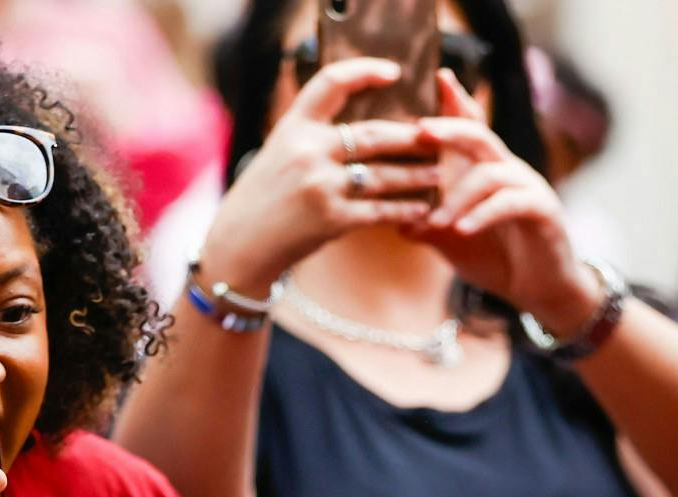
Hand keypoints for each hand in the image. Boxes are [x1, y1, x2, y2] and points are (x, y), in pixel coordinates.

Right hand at [197, 59, 440, 293]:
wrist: (240, 245)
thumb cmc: (263, 198)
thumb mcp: (279, 152)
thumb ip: (312, 136)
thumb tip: (361, 128)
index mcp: (294, 127)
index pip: (331, 83)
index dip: (365, 72)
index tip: (394, 72)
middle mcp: (308, 151)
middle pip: (372, 134)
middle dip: (410, 137)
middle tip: (436, 136)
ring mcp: (321, 186)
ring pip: (383, 175)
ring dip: (416, 175)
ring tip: (436, 173)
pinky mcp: (333, 219)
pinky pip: (380, 211)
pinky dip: (404, 210)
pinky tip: (421, 208)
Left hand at [403, 70, 598, 335]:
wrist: (541, 290)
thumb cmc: (499, 259)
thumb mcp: (456, 243)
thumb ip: (431, 228)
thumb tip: (398, 221)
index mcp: (487, 169)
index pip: (471, 127)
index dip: (456, 102)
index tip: (437, 77)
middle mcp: (508, 170)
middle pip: (479, 135)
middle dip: (449, 129)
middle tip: (420, 131)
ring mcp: (528, 187)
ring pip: (490, 174)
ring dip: (458, 196)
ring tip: (436, 221)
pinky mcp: (543, 210)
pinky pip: (511, 203)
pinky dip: (483, 214)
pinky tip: (463, 230)